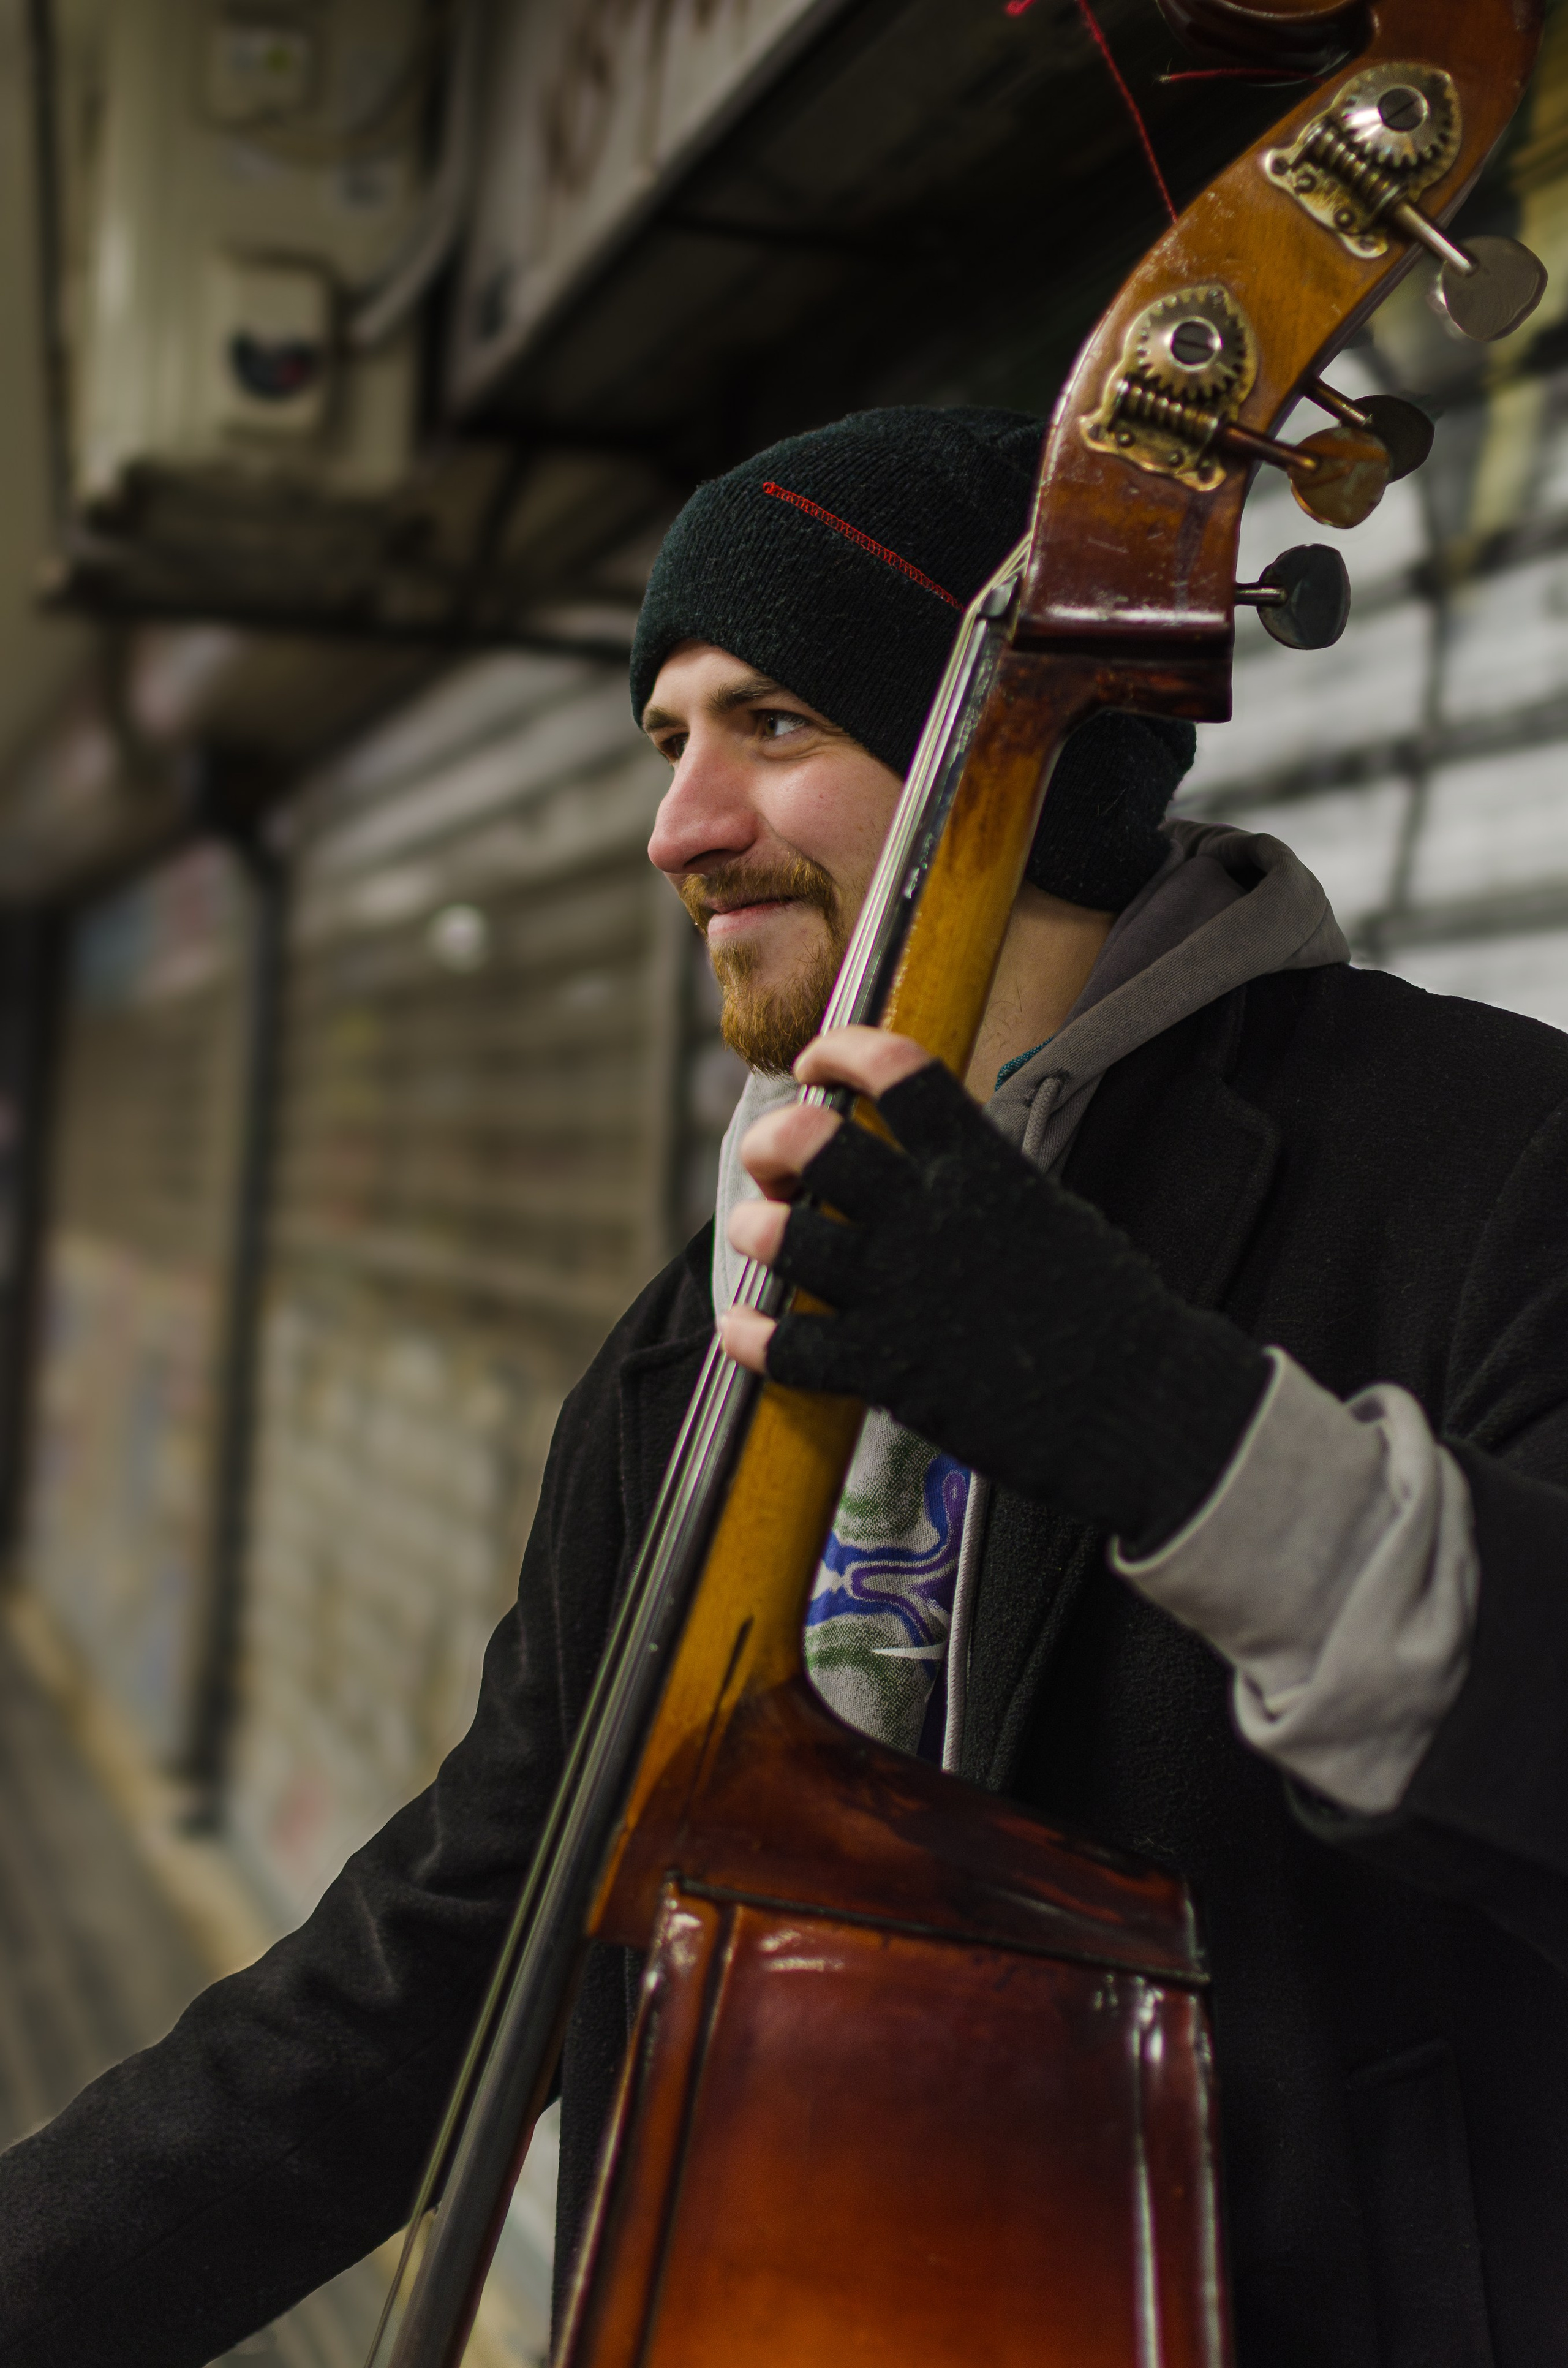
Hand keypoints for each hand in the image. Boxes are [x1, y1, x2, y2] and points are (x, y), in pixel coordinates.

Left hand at [719, 1025, 1267, 1549]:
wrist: (1138, 1401)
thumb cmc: (1107, 1310)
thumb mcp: (1047, 1211)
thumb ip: (978, 1180)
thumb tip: (929, 1162)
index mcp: (980, 1166)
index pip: (896, 1072)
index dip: (842, 1051)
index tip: (819, 1060)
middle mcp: (930, 1216)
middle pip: (814, 1145)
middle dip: (775, 1142)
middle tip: (773, 1161)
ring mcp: (900, 1291)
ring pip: (783, 1238)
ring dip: (756, 1230)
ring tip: (758, 1233)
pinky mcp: (885, 1367)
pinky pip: (788, 1344)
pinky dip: (752, 1336)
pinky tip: (743, 1330)